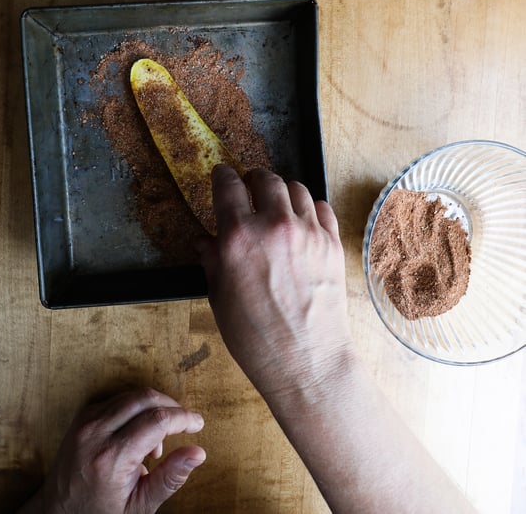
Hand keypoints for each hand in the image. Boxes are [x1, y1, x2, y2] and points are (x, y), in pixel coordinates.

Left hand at [19, 387, 204, 513]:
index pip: (157, 420)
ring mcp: (86, 422)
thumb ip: (170, 478)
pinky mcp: (83, 416)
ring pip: (132, 396)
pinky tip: (139, 432)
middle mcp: (96, 434)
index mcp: (112, 458)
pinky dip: (136, 408)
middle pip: (146, 399)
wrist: (58, 513)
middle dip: (172, 407)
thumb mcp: (139, 507)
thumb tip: (198, 453)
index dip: (183, 418)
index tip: (197, 424)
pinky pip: (118, 399)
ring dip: (154, 407)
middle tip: (185, 424)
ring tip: (159, 440)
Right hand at [196, 166, 351, 404]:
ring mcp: (308, 232)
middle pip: (265, 178)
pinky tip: (302, 222)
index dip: (222, 176)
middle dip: (253, 179)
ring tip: (277, 205)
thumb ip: (212, 261)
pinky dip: (309, 208)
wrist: (306, 361)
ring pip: (296, 188)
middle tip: (249, 188)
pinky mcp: (331, 243)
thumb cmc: (256, 337)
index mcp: (239, 237)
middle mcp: (274, 226)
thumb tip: (205, 242)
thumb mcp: (219, 298)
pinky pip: (321, 207)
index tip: (221, 175)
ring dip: (282, 192)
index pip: (228, 185)